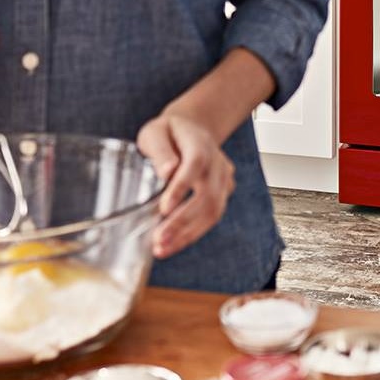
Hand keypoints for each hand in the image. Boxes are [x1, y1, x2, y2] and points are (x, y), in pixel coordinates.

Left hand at [136, 113, 235, 259]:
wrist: (193, 130)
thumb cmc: (169, 133)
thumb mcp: (155, 132)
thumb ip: (160, 150)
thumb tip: (167, 171)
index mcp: (200, 143)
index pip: (195, 165)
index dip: (181, 188)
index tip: (164, 209)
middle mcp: (217, 163)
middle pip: (207, 195)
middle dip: (182, 222)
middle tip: (159, 239)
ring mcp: (224, 179)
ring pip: (214, 211)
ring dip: (188, 234)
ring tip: (163, 249)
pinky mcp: (223, 193)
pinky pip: (212, 217)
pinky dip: (192, 233)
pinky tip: (173, 243)